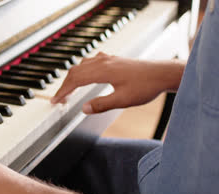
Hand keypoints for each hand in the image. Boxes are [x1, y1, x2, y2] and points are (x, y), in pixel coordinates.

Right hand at [51, 53, 184, 113]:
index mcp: (103, 71)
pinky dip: (82, 70)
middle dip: (65, 85)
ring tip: (69, 90)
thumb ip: (101, 104)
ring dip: (73, 77)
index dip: (63, 91)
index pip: (75, 80)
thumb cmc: (145, 86)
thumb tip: (83, 109)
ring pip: (82, 65)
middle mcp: (103, 62)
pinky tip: (85, 74)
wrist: (162, 74)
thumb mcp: (123, 100)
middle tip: (59, 99)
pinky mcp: (113, 60)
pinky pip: (90, 62)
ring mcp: (108, 59)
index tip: (55, 101)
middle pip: (75, 71)